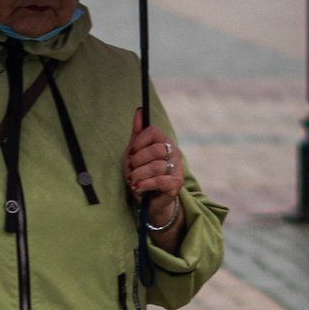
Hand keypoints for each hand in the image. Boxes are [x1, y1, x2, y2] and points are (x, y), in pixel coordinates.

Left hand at [124, 112, 183, 241]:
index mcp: (164, 141)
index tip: (131, 152)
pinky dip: (145, 184)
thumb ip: (138, 133)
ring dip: (139, 174)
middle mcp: (174, 152)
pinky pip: (159, 180)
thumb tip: (139, 110)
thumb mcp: (136, 152)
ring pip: (156, 166)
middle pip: (155, 150)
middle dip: (138, 161)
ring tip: (134, 180)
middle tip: (132, 169)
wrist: (150, 200)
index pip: (153, 132)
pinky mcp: (176, 184)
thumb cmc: (143, 173)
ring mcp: (177, 168)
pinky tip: (138, 187)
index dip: (139, 141)